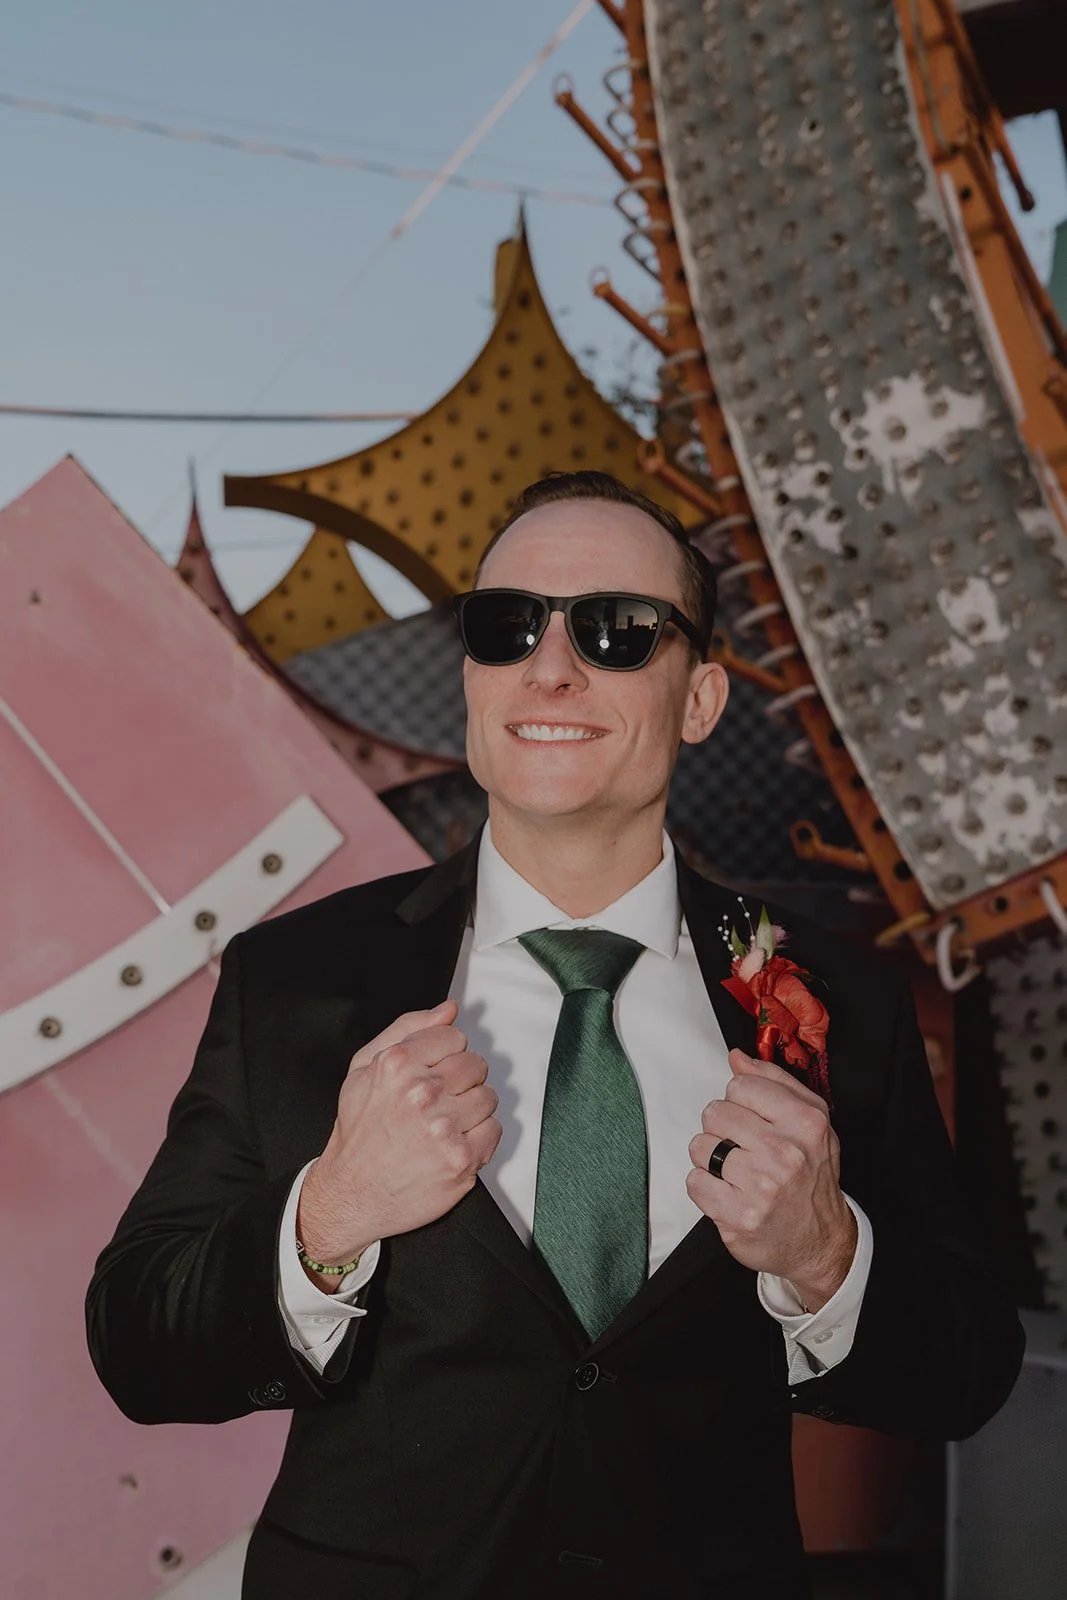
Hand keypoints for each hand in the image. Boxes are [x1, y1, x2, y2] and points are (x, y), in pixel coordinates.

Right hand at [297, 1000, 500, 1281]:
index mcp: (398, 1065)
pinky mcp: (461, 1160)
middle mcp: (422, 1093)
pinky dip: (477, 1138)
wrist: (352, 1194)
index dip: (443, 1055)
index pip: (454, 1037)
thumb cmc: (359, 1131)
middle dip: (459, 1081)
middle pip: (475, 1064)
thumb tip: (449, 1010)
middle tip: (436, 1102)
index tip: (430, 1073)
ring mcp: (444, 1129)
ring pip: (488, 1096)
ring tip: (442, 1124)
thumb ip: (408, 1029)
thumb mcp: (364, 1068)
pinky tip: (450, 1144)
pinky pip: (494, 1130)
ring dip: (469, 1110)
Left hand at [686, 1049, 855, 1310]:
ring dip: (711, 1158)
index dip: (740, 1103)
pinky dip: (705, 1187)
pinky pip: (694, 1182)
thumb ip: (774, 1082)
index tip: (753, 1121)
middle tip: (743, 1148)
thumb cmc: (811, 1175)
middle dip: (722, 1129)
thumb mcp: (812, 1120)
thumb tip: (737, 1057)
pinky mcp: (739, 1217)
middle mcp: (785, 1153)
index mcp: (805, 1123)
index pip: (739, 1086)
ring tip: (736, 1171)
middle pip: (714, 1113)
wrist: (821, 1241)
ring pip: (700, 1146)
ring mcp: (762, 1187)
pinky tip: (728, 1192)